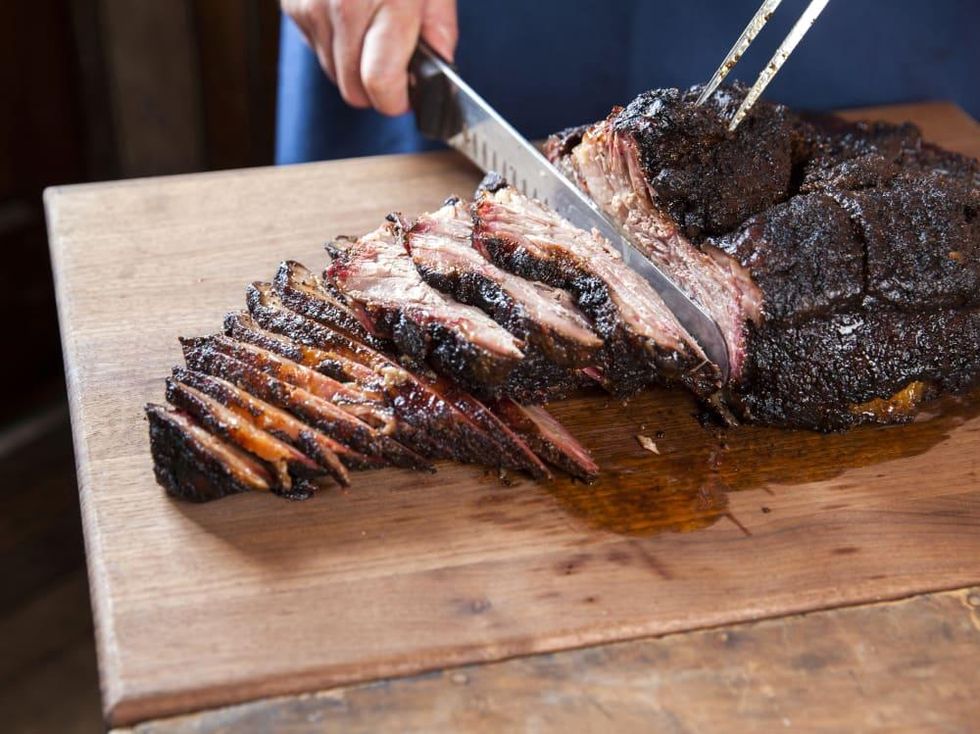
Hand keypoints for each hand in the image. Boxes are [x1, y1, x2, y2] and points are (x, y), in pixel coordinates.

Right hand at [282, 0, 457, 115]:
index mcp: (387, 1)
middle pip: (354, 90)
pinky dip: (337, 46)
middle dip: (378, 89)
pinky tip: (352, 18)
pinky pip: (318, 50)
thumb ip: (440, 25)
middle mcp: (343, 8)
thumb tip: (441, 66)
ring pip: (334, 75)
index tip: (408, 96)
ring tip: (374, 32)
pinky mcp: (293, 7)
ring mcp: (312, 8)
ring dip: (356, 68)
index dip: (397, 100)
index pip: (381, 83)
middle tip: (396, 65)